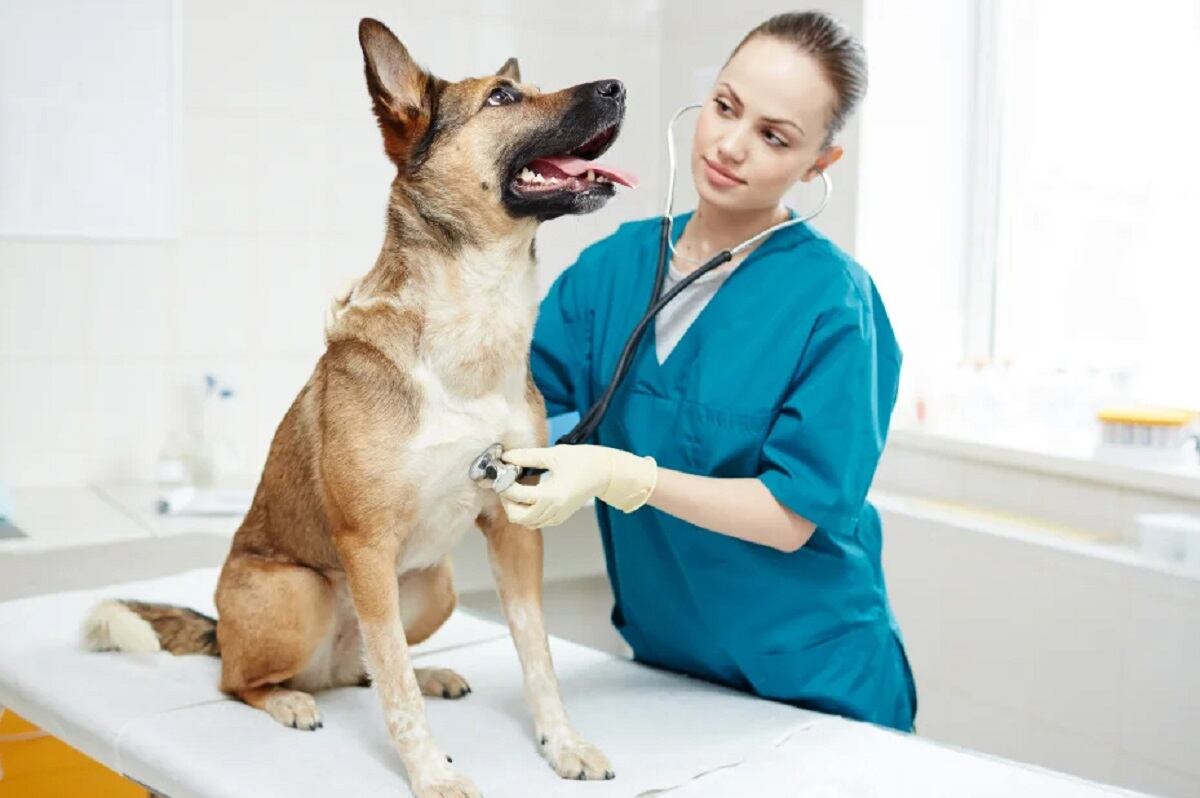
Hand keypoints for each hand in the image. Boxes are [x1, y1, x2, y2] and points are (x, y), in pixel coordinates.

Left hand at [498, 445, 657, 527]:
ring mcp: (557, 516)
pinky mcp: (560, 517)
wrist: (608, 473)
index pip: (516, 495)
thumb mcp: (554, 454)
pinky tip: (530, 494)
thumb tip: (507, 456)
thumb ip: (528, 457)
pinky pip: (537, 521)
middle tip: (506, 484)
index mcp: (551, 495)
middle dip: (507, 501)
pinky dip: (528, 511)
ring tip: (517, 488)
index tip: (500, 472)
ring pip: (526, 522)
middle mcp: (553, 510)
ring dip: (516, 508)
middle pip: (517, 517)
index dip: (504, 484)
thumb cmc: (585, 460)